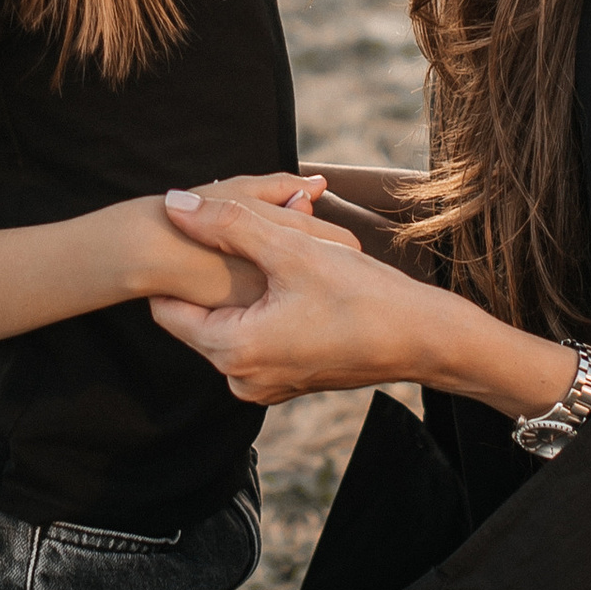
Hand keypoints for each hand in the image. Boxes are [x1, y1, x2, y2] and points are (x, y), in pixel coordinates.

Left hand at [148, 186, 425, 405]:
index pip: (167, 309)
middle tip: (245, 236)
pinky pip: (253, 339)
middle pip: (196, 317)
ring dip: (240, 289)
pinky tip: (288, 280)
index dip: (175, 268)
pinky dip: (261, 308)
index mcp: (233, 352)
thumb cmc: (363, 296)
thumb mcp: (292, 250)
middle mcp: (240, 379)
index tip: (195, 236)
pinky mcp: (286, 381)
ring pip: (228, 324)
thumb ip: (227, 224)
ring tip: (272, 253)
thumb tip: (172, 204)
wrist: (423, 339)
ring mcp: (264, 385)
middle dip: (213, 274)